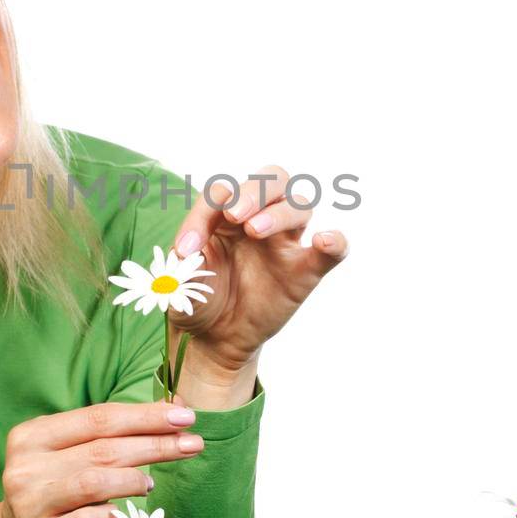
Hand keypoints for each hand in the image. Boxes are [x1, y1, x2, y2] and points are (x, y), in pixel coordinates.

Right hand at [0, 400, 205, 517]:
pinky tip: (123, 515)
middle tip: (193, 443)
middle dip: (154, 444)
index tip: (185, 416)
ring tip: (151, 484)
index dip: (145, 416)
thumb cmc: (55, 493)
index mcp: (32, 435)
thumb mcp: (71, 456)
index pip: (99, 418)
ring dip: (134, 479)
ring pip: (95, 482)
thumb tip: (175, 409)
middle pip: (103, 448)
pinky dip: (112, 515)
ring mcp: (29, 504)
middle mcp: (26, 466)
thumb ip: (112, 435)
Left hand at [168, 163, 349, 376]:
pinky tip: (325, 241)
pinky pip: (332, 251)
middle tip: (234, 214)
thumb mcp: (181, 281)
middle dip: (253, 191)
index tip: (186, 248)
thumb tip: (188, 252)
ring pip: (299, 205)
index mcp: (226, 214)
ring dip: (279, 212)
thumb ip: (183, 264)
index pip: (222, 193)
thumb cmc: (199, 297)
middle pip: (272, 180)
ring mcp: (285, 243)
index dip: (203, 214)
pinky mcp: (305, 271)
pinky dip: (335, 242)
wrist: (214, 337)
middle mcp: (259, 219)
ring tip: (255, 230)